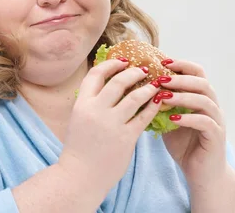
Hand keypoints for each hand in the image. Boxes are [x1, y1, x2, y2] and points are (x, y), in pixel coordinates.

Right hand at [59, 58, 162, 194]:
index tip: (122, 62)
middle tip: (144, 70)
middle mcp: (96, 111)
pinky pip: (144, 117)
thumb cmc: (79, 147)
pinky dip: (153, 106)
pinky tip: (158, 102)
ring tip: (155, 84)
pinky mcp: (127, 138)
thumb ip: (91, 102)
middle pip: (118, 81)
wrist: (80, 175)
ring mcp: (112, 124)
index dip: (110, 64)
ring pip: (135, 97)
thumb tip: (108, 85)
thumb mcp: (78, 119)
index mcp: (81, 104)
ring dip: (148, 87)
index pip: (96, 74)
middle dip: (134, 72)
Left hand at [158, 59, 229, 189]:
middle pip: (202, 82)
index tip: (162, 62)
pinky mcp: (216, 136)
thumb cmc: (182, 143)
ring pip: (205, 100)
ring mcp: (215, 120)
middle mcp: (211, 105)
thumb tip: (134, 88)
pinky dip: (188, 118)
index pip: (196, 73)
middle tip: (160, 79)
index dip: (181, 64)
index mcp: (199, 97)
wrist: (200, 171)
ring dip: (182, 96)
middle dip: (180, 78)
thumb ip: (158, 103)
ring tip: (163, 97)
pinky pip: (205, 122)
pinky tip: (173, 118)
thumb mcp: (166, 119)